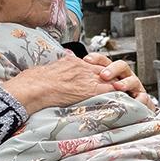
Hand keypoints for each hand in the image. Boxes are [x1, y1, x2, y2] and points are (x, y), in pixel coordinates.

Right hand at [1, 54, 115, 113]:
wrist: (35, 87)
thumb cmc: (33, 83)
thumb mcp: (46, 71)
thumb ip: (55, 72)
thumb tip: (50, 77)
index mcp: (71, 61)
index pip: (90, 64)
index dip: (98, 71)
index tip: (102, 77)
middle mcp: (82, 66)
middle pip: (104, 69)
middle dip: (112, 76)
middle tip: (120, 83)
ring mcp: (87, 76)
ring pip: (110, 78)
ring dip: (118, 85)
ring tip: (126, 92)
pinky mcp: (91, 88)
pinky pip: (110, 89)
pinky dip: (118, 93)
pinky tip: (125, 99)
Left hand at [83, 52, 154, 108]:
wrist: (128, 115)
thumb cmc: (109, 101)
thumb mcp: (95, 91)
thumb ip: (85, 82)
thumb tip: (69, 65)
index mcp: (111, 72)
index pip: (104, 61)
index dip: (97, 59)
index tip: (87, 60)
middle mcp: (123, 77)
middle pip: (120, 66)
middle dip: (112, 69)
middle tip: (104, 75)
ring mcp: (133, 86)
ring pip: (132, 80)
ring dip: (126, 82)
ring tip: (118, 87)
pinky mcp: (141, 98)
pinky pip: (143, 97)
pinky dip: (140, 98)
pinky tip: (135, 101)